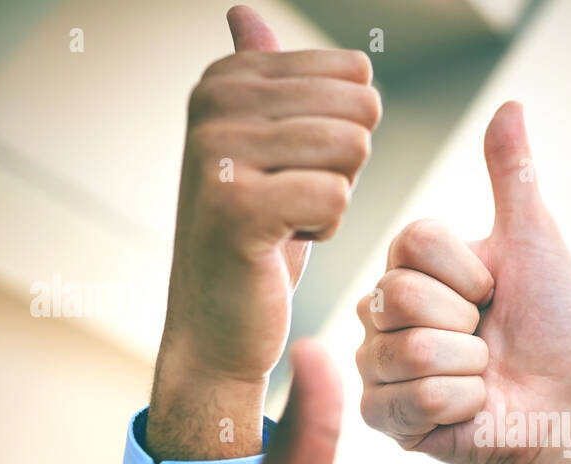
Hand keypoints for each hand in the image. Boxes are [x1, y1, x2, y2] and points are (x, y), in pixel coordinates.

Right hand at [150, 5, 380, 459]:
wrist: (219, 324)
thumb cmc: (256, 236)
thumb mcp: (262, 147)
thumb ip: (260, 77)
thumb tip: (242, 9)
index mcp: (225, 78)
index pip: (353, 77)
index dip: (343, 134)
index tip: (292, 171)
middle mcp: (213, 104)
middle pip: (358, 110)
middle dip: (345, 167)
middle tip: (293, 201)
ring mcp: (217, 151)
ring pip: (350, 150)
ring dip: (335, 199)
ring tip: (285, 220)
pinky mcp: (236, 205)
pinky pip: (338, 196)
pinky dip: (325, 230)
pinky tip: (281, 244)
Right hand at [357, 101, 570, 463]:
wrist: (563, 398)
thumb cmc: (552, 323)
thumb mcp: (534, 241)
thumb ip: (513, 177)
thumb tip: (510, 105)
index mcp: (409, 265)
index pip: (411, 244)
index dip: (468, 272)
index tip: (492, 290)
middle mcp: (380, 311)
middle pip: (398, 297)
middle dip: (467, 323)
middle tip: (486, 336)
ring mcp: (377, 365)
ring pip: (411, 351)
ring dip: (470, 367)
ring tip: (482, 372)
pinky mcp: (383, 417)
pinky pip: (413, 400)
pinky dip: (462, 404)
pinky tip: (471, 405)